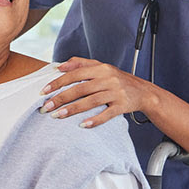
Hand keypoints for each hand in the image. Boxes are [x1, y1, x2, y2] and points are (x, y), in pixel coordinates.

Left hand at [38, 57, 156, 127]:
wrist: (144, 92)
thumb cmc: (118, 80)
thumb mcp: (102, 67)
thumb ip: (81, 64)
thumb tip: (60, 66)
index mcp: (101, 68)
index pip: (75, 73)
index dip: (58, 82)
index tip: (44, 91)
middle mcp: (109, 79)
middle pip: (81, 88)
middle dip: (61, 98)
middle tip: (46, 107)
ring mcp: (116, 92)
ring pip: (91, 101)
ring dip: (73, 109)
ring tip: (58, 116)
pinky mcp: (122, 106)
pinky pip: (107, 114)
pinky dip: (94, 120)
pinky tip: (82, 125)